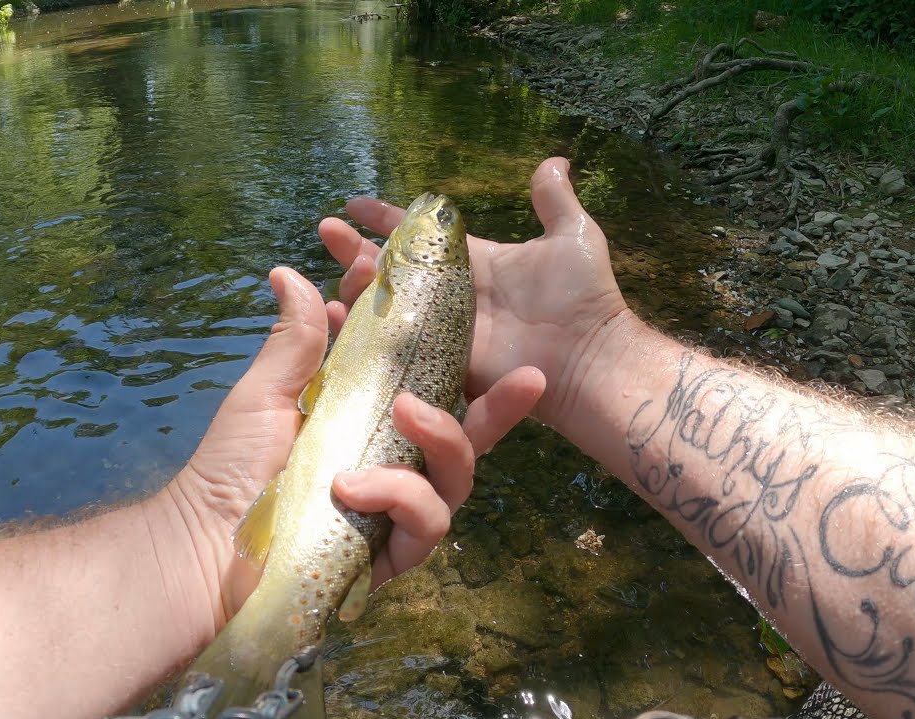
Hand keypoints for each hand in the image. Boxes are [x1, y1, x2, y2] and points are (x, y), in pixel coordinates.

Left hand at [168, 266, 543, 626]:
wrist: (201, 543)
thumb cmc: (232, 468)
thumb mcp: (267, 392)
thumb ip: (296, 338)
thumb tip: (290, 271)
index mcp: (374, 424)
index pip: (429, 386)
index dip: (446, 350)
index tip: (447, 309)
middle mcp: (396, 467)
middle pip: (466, 435)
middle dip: (503, 406)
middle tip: (530, 377)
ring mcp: (397, 514)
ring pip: (457, 477)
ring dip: (441, 440)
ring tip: (406, 413)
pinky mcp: (391, 555)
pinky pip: (427, 525)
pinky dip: (399, 498)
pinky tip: (352, 488)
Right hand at [318, 157, 628, 426]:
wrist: (587, 358)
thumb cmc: (583, 297)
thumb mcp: (572, 235)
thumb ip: (555, 200)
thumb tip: (555, 160)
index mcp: (473, 263)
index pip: (419, 235)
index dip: (386, 218)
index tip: (353, 204)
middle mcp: (450, 296)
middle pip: (391, 269)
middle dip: (354, 250)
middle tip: (326, 231)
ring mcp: (442, 330)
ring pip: (385, 306)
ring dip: (355, 286)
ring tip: (341, 272)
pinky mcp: (439, 362)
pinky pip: (393, 348)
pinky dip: (361, 334)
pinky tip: (335, 316)